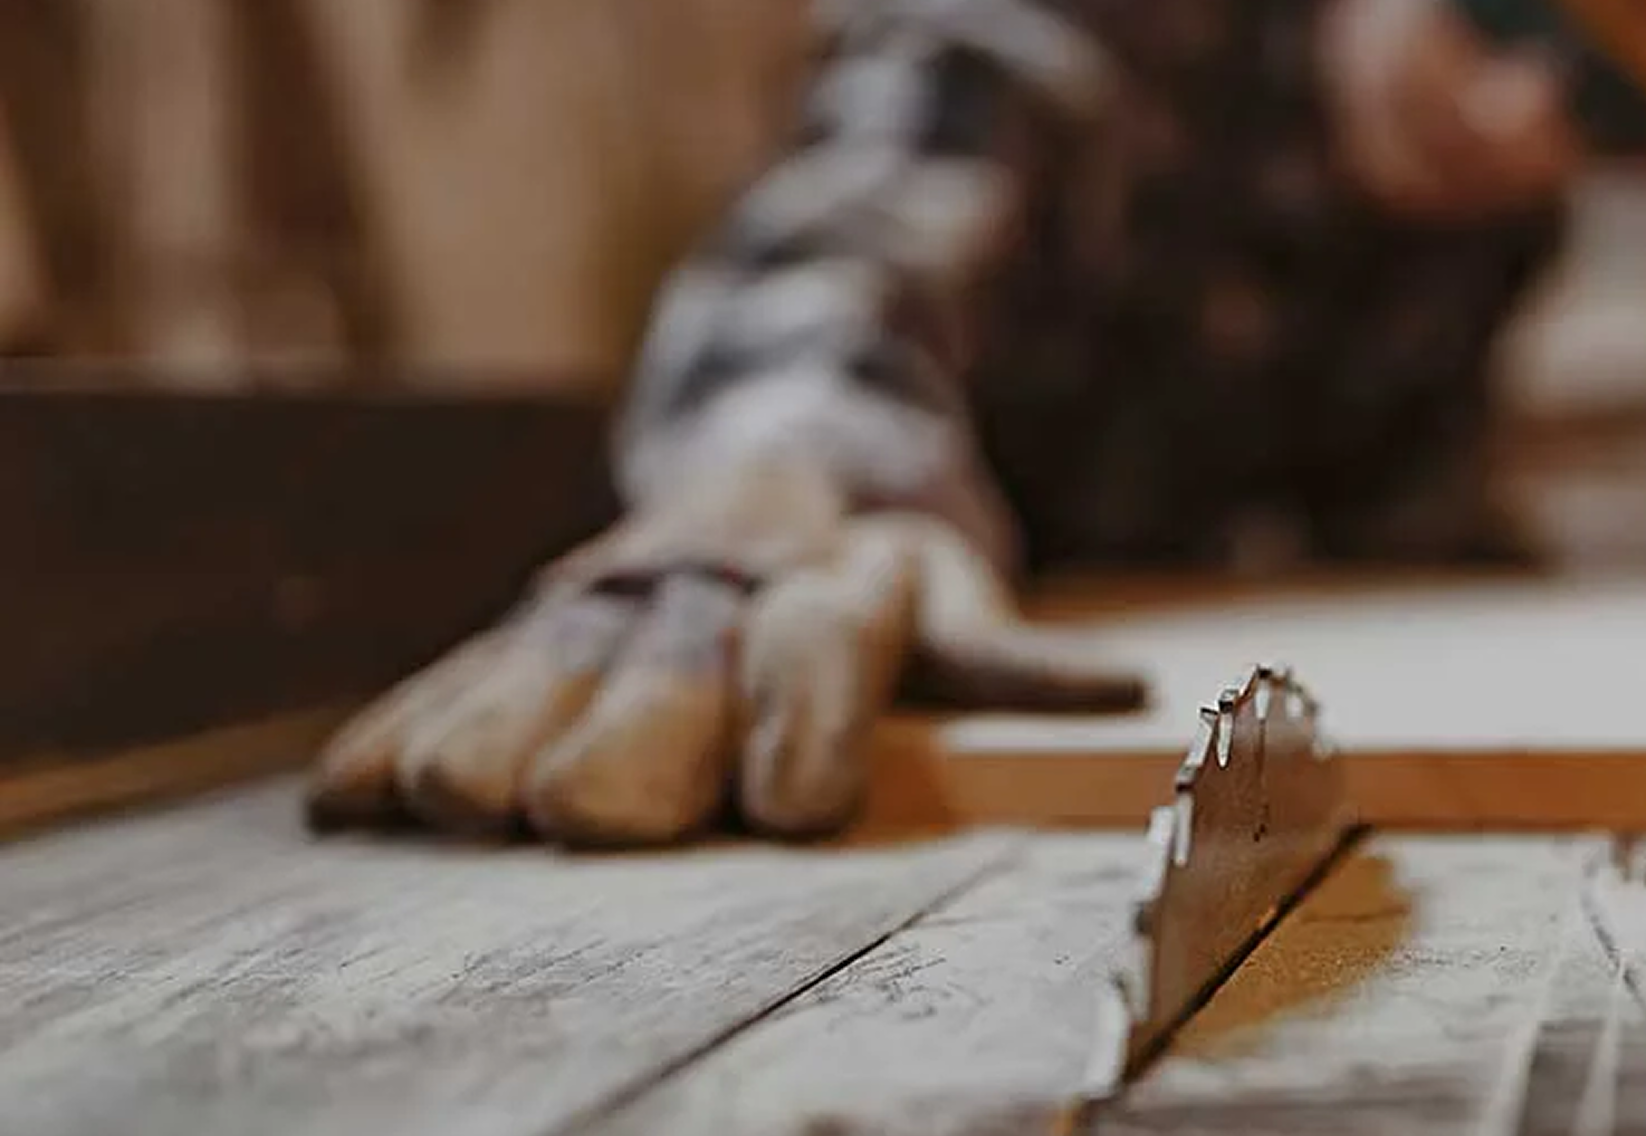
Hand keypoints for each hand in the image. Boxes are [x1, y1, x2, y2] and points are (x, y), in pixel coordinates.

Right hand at [302, 454, 1145, 846]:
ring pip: (546, 661)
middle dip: (638, 736)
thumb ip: (1015, 665)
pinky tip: (353, 801)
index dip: (808, 717)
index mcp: (840, 579)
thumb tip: (1124, 692)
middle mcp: (718, 580)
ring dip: (500, 733)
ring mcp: (611, 596)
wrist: (781, 444)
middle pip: (669, 660)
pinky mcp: (525, 624)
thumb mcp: (959, 599)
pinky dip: (405, 733)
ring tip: (455, 805)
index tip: (790, 804)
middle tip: (598, 816)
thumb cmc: (886, 575)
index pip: (824, 639)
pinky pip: (452, 676)